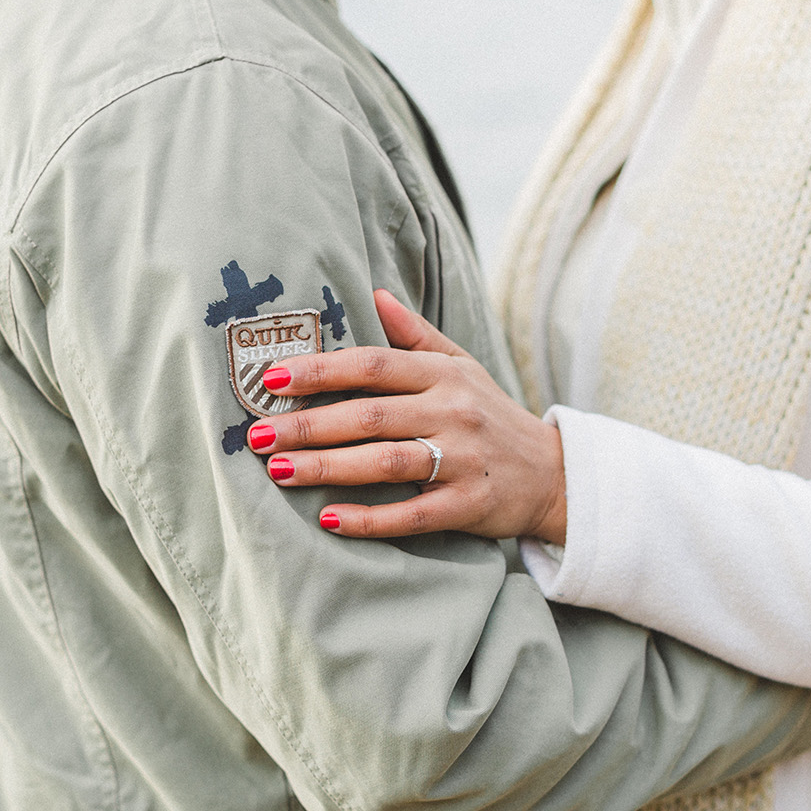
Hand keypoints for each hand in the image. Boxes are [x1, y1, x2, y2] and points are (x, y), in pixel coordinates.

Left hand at [244, 289, 568, 542]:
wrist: (552, 474)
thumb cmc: (490, 414)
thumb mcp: (461, 365)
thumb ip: (415, 334)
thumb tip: (374, 291)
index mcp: (443, 375)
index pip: (374, 364)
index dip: (322, 370)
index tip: (272, 378)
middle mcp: (453, 412)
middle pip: (371, 416)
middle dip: (309, 425)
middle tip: (258, 436)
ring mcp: (462, 461)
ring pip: (385, 463)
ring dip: (328, 468)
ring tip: (279, 472)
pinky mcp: (467, 506)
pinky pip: (411, 514)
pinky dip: (369, 518)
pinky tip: (327, 518)